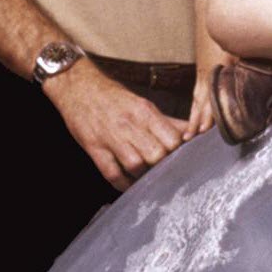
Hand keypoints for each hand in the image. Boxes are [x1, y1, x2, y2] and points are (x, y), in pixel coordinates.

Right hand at [45, 60, 192, 184]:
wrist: (78, 86)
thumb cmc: (114, 98)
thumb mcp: (143, 105)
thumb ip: (167, 122)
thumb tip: (193, 134)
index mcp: (145, 112)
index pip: (173, 139)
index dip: (179, 153)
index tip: (180, 160)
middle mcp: (130, 124)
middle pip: (157, 155)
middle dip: (163, 166)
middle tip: (164, 172)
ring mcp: (110, 137)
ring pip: (136, 165)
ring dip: (144, 176)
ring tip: (147, 178)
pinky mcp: (94, 148)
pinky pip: (112, 174)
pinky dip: (123, 184)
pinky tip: (129, 185)